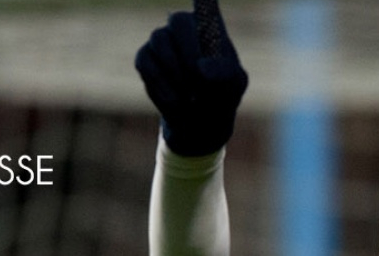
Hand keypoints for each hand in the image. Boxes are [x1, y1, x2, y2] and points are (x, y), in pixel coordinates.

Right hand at [134, 0, 249, 157]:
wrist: (200, 120)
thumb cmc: (222, 94)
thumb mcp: (233, 84)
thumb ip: (223, 72)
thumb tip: (201, 67)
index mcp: (210, 25)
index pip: (205, 4)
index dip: (203, 1)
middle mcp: (184, 25)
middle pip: (179, 21)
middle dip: (188, 51)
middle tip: (199, 80)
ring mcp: (162, 39)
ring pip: (159, 40)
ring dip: (176, 72)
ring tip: (191, 96)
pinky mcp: (145, 57)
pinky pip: (145, 62)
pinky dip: (161, 84)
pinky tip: (176, 100)